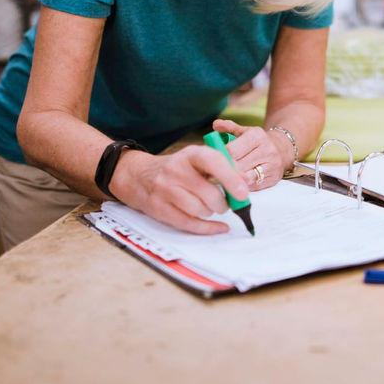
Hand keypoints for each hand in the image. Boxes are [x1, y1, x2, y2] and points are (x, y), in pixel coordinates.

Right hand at [111, 145, 249, 235]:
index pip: (213, 162)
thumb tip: (245, 182)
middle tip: (225, 203)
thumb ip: (221, 168)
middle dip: (223, 203)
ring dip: (211, 212)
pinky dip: (208, 228)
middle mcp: (176, 170)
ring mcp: (165, 190)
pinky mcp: (159, 208)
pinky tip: (218, 227)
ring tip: (210, 207)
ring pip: (199, 210)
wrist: (138, 176)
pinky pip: (189, 223)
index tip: (243, 193)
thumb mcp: (196, 160)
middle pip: (208, 193)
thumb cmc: (178, 169)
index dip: (230, 178)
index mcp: (190, 154)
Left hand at [211, 118, 288, 190]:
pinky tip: (238, 183)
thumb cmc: (259, 142)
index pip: (232, 150)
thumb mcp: (246, 131)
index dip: (220, 157)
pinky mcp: (274, 178)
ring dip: (234, 179)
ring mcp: (272, 165)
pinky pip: (253, 186)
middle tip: (215, 173)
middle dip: (225, 170)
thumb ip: (229, 127)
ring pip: (246, 178)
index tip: (212, 161)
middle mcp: (266, 150)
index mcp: (257, 136)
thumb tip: (215, 124)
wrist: (282, 150)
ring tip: (226, 178)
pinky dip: (244, 186)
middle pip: (238, 165)